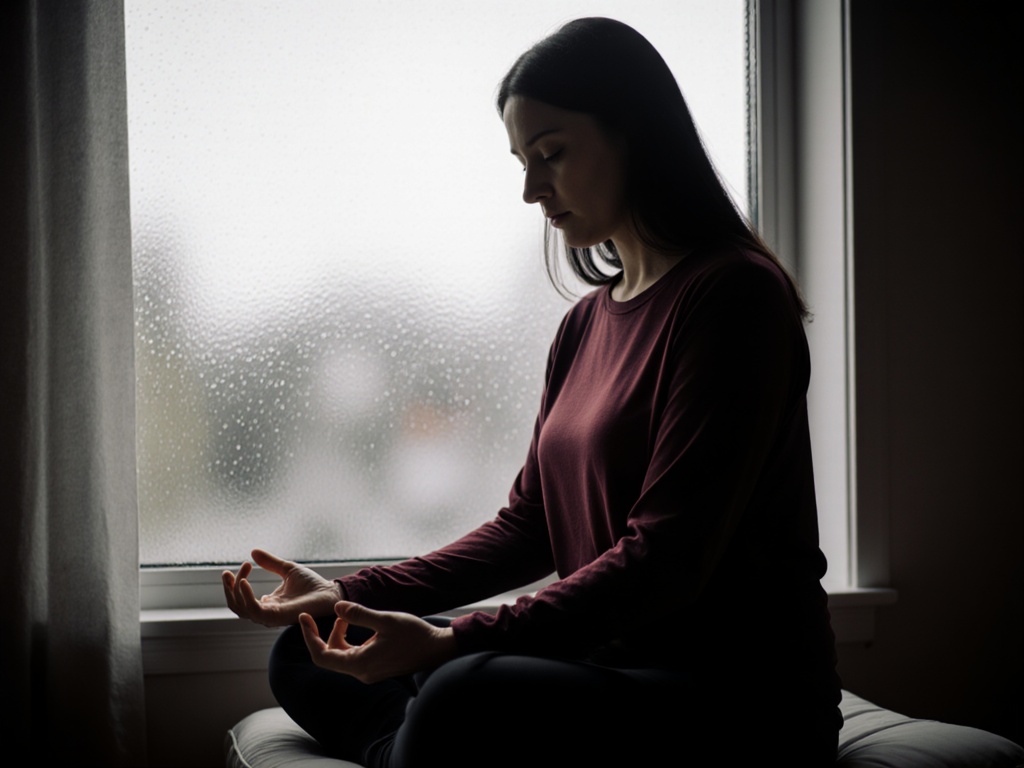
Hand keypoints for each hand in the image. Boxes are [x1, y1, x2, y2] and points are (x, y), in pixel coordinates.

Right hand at [222, 548, 340, 626]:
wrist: (330, 592)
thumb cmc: (312, 585)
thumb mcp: (287, 569)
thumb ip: (270, 563)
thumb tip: (252, 552)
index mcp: (268, 603)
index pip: (241, 598)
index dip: (236, 582)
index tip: (245, 564)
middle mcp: (266, 612)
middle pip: (236, 606)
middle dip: (228, 589)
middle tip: (226, 572)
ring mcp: (270, 616)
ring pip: (241, 609)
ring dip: (234, 592)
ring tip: (235, 575)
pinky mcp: (277, 616)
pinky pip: (254, 610)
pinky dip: (245, 596)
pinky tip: (243, 582)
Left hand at [299, 602, 458, 683]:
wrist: (437, 649)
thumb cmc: (414, 635)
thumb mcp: (385, 620)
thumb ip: (359, 614)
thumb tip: (336, 607)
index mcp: (360, 664)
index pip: (322, 656)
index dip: (309, 637)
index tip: (304, 618)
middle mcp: (361, 672)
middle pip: (330, 655)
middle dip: (326, 633)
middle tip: (334, 612)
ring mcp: (369, 672)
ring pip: (342, 655)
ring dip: (339, 635)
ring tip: (348, 615)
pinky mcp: (376, 667)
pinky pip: (354, 655)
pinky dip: (351, 640)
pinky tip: (360, 625)